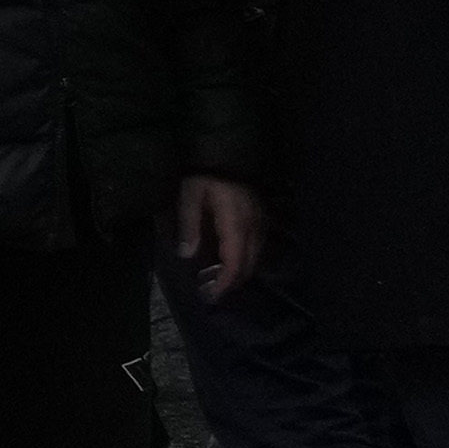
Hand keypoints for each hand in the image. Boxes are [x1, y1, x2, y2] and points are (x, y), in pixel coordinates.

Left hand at [176, 172, 264, 292]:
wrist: (228, 152)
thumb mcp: (190, 196)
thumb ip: (189, 226)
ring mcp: (261, 223)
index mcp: (237, 225)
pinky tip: (226, 259)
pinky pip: (256, 247)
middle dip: (231, 282)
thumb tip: (187, 256)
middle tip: (209, 291)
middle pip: (248, 265)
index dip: (226, 283)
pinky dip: (242, 259)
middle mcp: (254, 228)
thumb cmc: (206, 173)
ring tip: (214, 278)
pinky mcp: (261, 219)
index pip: (236, 263)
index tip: (213, 296)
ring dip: (237, 272)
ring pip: (255, 258)